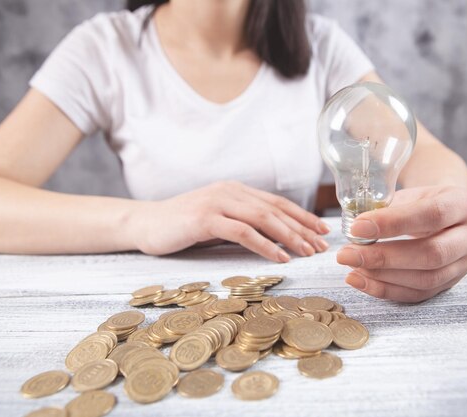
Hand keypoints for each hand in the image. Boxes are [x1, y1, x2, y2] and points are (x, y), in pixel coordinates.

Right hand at [128, 181, 329, 261]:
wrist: (145, 224)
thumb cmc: (182, 226)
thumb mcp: (217, 220)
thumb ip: (242, 222)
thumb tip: (275, 237)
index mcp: (235, 190)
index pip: (276, 202)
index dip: (302, 216)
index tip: (321, 230)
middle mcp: (229, 191)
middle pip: (275, 209)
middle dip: (302, 228)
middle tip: (321, 246)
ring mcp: (217, 202)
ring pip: (263, 218)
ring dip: (289, 236)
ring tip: (308, 252)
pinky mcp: (205, 218)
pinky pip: (242, 231)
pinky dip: (265, 244)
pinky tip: (280, 257)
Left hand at [337, 186, 466, 302]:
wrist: (445, 213)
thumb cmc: (423, 201)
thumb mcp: (411, 194)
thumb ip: (388, 208)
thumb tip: (356, 230)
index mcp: (464, 205)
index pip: (432, 215)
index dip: (393, 223)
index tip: (358, 227)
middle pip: (431, 254)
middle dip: (384, 257)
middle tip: (348, 254)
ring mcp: (466, 264)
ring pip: (425, 280)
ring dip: (382, 276)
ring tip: (352, 267)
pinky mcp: (451, 284)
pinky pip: (418, 294)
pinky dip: (386, 290)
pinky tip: (361, 281)